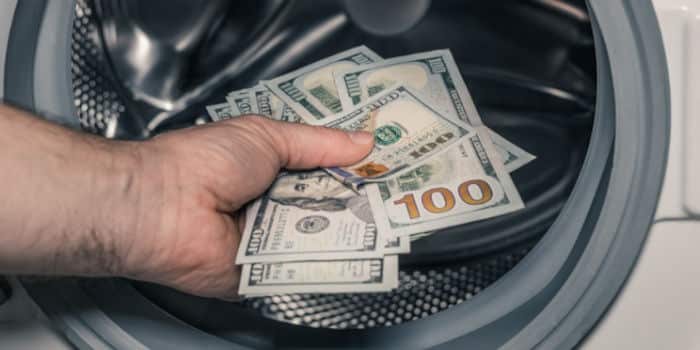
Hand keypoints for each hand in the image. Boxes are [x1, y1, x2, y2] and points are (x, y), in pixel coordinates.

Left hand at [120, 116, 372, 298]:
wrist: (163, 207)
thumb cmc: (201, 162)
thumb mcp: (266, 135)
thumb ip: (318, 142)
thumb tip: (362, 141)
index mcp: (270, 167)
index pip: (322, 169)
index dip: (353, 168)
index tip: (386, 166)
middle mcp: (271, 203)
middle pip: (327, 205)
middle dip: (358, 201)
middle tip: (395, 196)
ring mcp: (268, 239)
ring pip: (319, 238)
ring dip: (345, 231)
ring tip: (382, 220)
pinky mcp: (264, 272)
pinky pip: (301, 268)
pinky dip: (323, 262)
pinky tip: (352, 252)